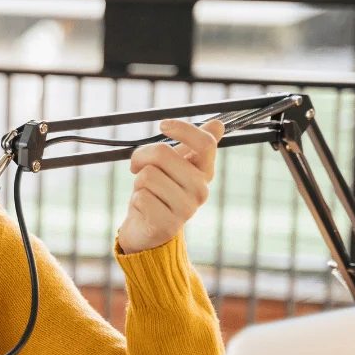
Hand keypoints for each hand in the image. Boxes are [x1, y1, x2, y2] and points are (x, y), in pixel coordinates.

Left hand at [116, 118, 224, 254]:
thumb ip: (192, 145)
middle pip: (164, 153)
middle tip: (137, 167)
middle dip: (142, 157)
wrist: (146, 229)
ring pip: (147, 175)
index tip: (163, 125)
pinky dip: (136, 201)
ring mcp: (186, 209)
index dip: (183, 129)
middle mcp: (201, 190)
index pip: (206, 143)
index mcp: (205, 172)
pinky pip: (141, 196)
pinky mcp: (168, 225)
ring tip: (146, 193)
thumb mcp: (173, 165)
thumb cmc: (158, 191)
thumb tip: (218, 124)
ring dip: (138, 182)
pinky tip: (144, 210)